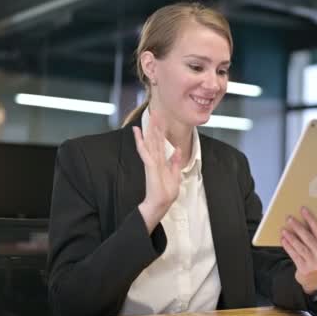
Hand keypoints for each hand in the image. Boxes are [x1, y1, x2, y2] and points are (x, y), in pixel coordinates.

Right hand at [133, 112, 181, 233]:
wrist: (161, 204)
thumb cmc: (166, 192)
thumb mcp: (175, 174)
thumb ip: (176, 161)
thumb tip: (178, 150)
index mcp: (162, 160)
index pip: (161, 142)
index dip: (162, 130)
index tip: (162, 119)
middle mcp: (155, 158)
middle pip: (155, 138)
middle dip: (156, 125)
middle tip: (156, 111)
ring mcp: (151, 161)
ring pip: (150, 141)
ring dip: (149, 128)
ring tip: (149, 116)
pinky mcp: (149, 165)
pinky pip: (144, 151)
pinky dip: (140, 141)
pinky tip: (137, 132)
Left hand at [281, 206, 316, 295]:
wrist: (313, 276)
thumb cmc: (312, 254)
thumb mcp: (316, 246)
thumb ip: (311, 235)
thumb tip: (298, 218)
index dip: (310, 218)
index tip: (303, 209)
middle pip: (309, 238)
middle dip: (298, 227)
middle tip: (289, 218)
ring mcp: (313, 262)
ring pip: (301, 247)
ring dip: (291, 238)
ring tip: (283, 229)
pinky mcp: (304, 268)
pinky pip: (295, 256)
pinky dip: (288, 247)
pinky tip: (283, 240)